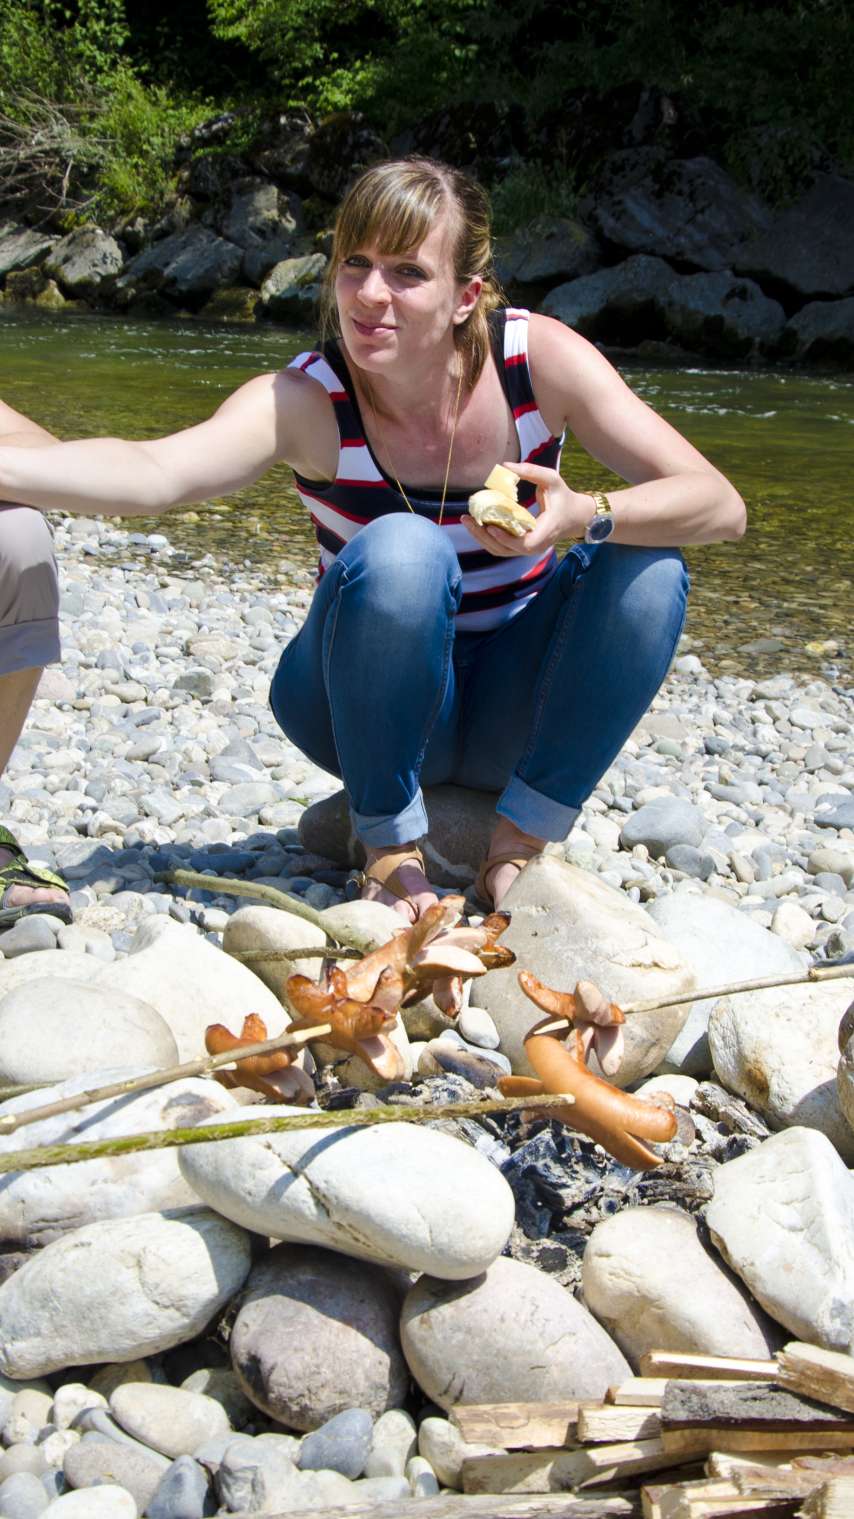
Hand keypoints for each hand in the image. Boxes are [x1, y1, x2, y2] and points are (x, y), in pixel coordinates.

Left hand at [463, 460, 591, 557]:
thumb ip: (531, 471)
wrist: (575, 517)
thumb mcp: (552, 479)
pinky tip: (475, 524)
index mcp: (546, 531)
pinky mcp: (521, 547)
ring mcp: (528, 549)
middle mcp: (536, 545)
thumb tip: (505, 466)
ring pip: (500, 550)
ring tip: (466, 521)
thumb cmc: (563, 497)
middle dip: (483, 536)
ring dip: (481, 538)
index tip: (490, 527)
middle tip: (467, 519)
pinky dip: (487, 538)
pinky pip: (501, 547)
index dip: (506, 539)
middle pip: (505, 549)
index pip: (525, 544)